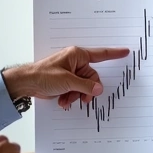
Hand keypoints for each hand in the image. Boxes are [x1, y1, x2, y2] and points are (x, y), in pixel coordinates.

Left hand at [2, 46, 131, 108]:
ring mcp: (71, 73)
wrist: (27, 84)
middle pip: (92, 78)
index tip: (125, 52)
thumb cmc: (43, 75)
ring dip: (77, 95)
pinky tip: (63, 100)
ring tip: (66, 99)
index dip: (114, 54)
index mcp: (77, 55)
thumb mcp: (67, 81)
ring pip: (84, 87)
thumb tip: (98, 89)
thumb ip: (85, 86)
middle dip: (86, 90)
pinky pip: (76, 91)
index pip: (100, 54)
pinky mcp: (66, 82)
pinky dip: (71, 97)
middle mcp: (75, 63)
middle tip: (80, 98)